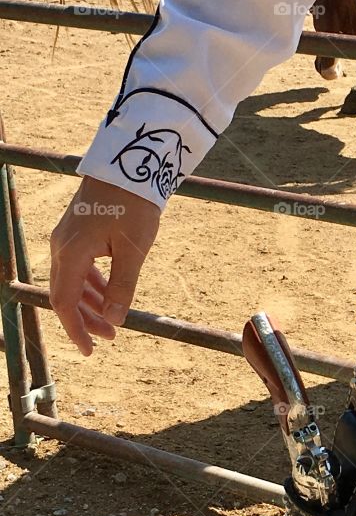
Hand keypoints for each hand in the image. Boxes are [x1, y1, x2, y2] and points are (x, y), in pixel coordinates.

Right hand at [49, 176, 160, 355]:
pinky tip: (106, 294)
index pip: (64, 302)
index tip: (90, 350)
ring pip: (71, 281)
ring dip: (89, 303)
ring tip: (112, 321)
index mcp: (70, 254)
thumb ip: (122, 286)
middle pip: (65, 294)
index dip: (75, 329)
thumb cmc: (133, 205)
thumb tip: (114, 320)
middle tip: (109, 339)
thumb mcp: (133, 250)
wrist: (129, 164)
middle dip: (85, 320)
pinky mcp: (77, 232)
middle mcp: (61, 247)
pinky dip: (91, 284)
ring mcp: (67, 238)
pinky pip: (78, 267)